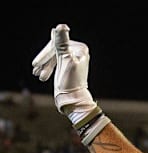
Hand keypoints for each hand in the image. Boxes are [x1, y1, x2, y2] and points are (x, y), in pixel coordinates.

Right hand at [32, 24, 109, 144]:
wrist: (73, 100)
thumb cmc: (71, 82)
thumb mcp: (65, 61)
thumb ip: (62, 44)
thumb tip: (61, 27)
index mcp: (80, 49)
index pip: (58, 44)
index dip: (46, 54)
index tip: (36, 63)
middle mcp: (78, 52)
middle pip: (55, 50)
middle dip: (45, 61)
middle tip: (35, 70)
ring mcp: (73, 59)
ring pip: (53, 57)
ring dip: (45, 65)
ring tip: (38, 75)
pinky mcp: (68, 66)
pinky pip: (54, 62)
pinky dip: (47, 67)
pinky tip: (41, 74)